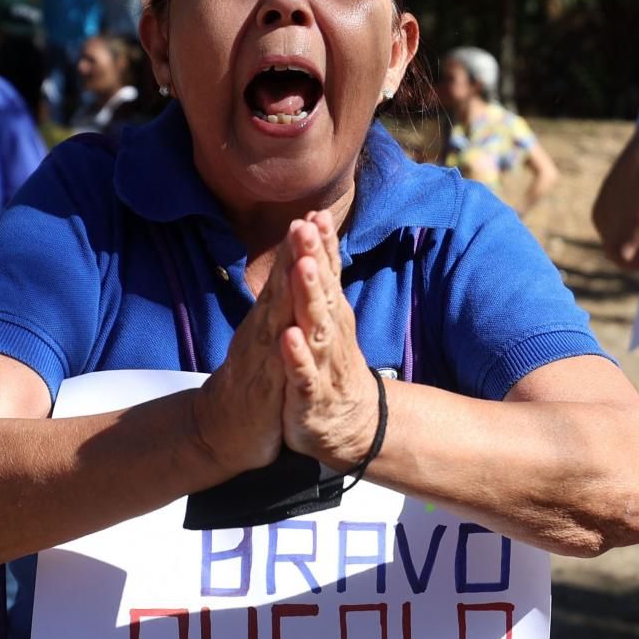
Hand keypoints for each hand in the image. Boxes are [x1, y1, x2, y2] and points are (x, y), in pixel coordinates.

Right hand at [189, 237, 294, 473]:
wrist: (222, 430)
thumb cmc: (252, 381)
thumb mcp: (266, 337)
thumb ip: (276, 305)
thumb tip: (288, 272)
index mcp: (268, 319)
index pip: (285, 276)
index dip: (299, 246)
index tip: (314, 213)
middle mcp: (263, 332)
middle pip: (279, 287)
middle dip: (293, 255)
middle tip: (304, 220)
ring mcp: (262, 359)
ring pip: (276, 319)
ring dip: (287, 291)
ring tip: (300, 261)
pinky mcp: (264, 390)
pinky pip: (275, 368)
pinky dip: (283, 351)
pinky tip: (288, 334)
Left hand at [277, 211, 380, 468]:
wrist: (349, 426)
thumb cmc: (331, 366)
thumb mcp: (328, 322)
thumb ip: (325, 283)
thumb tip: (320, 239)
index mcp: (331, 316)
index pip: (328, 275)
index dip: (323, 245)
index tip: (317, 212)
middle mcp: (331, 334)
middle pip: (322, 292)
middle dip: (315, 259)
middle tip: (307, 227)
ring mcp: (323, 364)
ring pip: (316, 327)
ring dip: (310, 298)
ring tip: (303, 268)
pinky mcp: (311, 394)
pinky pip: (303, 373)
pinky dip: (297, 356)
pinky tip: (289, 338)